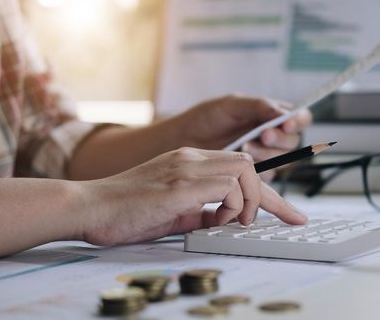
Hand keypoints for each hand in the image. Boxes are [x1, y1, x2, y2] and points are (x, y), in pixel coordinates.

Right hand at [79, 147, 306, 245]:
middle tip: (272, 221)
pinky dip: (232, 207)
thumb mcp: (172, 211)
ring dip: (249, 202)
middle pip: (250, 166)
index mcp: (189, 160)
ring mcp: (186, 167)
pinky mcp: (180, 184)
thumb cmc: (125, 212)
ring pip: (245, 171)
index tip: (292, 213)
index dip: (269, 193)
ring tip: (232, 224)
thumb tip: (225, 221)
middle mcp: (191, 157)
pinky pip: (226, 188)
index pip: (240, 168)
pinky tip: (215, 222)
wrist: (88, 207)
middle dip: (271, 198)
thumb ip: (201, 211)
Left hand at [174, 95, 312, 180]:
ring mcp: (265, 157)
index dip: (298, 121)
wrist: (183, 142)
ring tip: (245, 146)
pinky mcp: (255, 176)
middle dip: (280, 139)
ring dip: (267, 153)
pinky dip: (258, 169)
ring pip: (283, 160)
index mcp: (272, 115)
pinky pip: (268, 176)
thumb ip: (260, 106)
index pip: (299, 118)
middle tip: (263, 135)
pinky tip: (241, 161)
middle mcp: (273, 137)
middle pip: (294, 141)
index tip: (286, 123)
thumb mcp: (232, 105)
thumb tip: (283, 114)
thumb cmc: (206, 119)